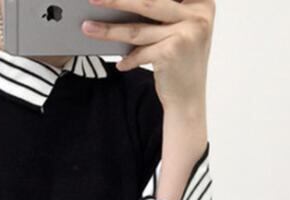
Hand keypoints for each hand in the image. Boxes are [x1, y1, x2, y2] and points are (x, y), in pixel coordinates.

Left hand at [82, 0, 214, 106]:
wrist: (189, 100)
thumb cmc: (181, 63)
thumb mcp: (177, 31)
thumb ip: (162, 14)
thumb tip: (120, 3)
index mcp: (202, 3)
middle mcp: (198, 15)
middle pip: (148, 2)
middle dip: (116, 0)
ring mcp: (187, 33)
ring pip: (137, 29)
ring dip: (109, 30)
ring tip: (88, 27)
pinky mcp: (172, 52)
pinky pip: (139, 52)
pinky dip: (128, 59)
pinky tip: (120, 64)